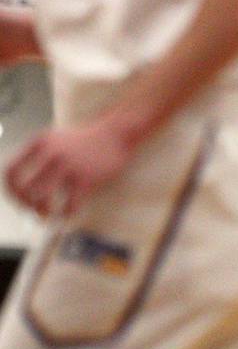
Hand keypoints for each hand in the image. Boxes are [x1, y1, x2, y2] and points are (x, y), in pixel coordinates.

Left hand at [5, 118, 134, 218]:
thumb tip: (25, 185)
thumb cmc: (86, 142)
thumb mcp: (55, 140)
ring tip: (48, 213)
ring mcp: (68, 166)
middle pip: (24, 188)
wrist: (114, 136)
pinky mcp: (86, 178)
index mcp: (39, 143)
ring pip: (43, 198)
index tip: (20, 200)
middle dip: (26, 204)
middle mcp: (50, 153)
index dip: (12, 190)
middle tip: (34, 210)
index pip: (12, 171)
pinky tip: (68, 212)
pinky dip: (66, 213)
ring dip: (43, 210)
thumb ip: (39, 156)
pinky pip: (70, 204)